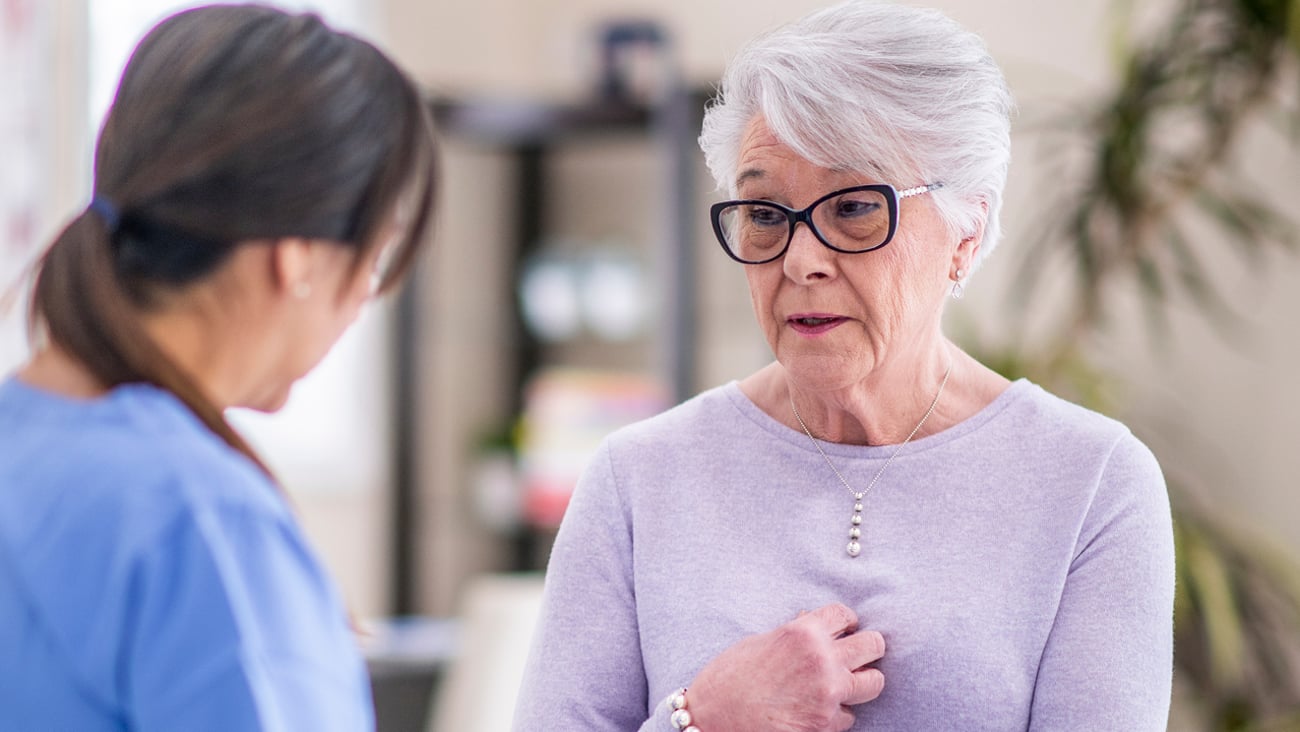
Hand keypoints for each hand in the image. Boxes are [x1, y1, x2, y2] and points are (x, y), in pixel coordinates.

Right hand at [685, 603, 884, 731]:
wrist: (713, 717)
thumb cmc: (729, 677)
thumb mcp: (762, 641)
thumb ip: (795, 634)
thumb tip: (815, 626)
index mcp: (803, 632)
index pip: (845, 614)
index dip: (846, 622)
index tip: (845, 629)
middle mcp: (822, 660)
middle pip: (873, 645)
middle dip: (866, 648)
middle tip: (855, 655)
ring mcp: (827, 694)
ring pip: (874, 682)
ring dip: (861, 682)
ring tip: (843, 684)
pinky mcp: (825, 725)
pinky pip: (849, 716)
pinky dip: (837, 714)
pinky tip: (816, 710)